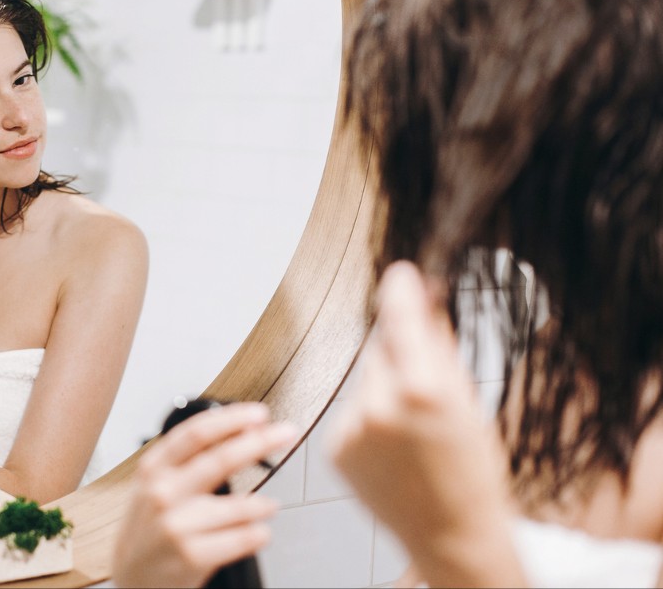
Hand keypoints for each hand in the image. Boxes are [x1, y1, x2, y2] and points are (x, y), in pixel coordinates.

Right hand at [112, 402, 295, 588]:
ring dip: (264, 505)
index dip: (231, 419)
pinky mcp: (192, 556)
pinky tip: (259, 532)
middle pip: (220, 459)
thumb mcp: (156, 485)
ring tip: (269, 506)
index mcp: (154, 468)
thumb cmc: (150, 527)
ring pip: (239, 507)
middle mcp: (163, 493)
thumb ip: (190, 459)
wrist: (134, 577)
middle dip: (260, 442)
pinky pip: (242, 539)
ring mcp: (177, 526)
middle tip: (285, 433)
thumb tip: (240, 431)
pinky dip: (258, 534)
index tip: (258, 414)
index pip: (196, 433)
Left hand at [327, 261, 522, 585]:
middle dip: (400, 350)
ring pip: (366, 379)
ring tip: (412, 428)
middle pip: (381, 347)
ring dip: (384, 386)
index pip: (400, 317)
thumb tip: (426, 296)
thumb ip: (439, 345)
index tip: (401, 274)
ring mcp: (352, 427)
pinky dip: (368, 416)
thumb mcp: (468, 400)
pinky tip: (393, 445)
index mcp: (423, 389)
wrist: (452, 534)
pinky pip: (351, 410)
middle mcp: (380, 404)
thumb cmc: (473, 470)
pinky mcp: (335, 446)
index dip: (400, 290)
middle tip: (425, 381)